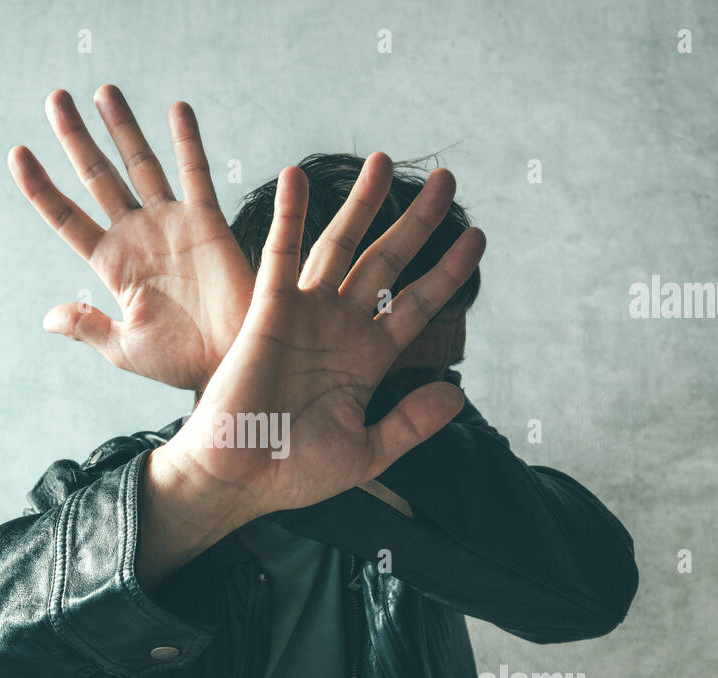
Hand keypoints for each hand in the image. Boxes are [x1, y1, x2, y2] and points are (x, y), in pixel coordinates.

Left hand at [9, 85, 253, 392]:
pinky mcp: (208, 223)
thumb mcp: (125, 349)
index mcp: (112, 264)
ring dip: (122, 128)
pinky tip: (176, 109)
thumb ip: (88, 327)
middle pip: (98, 177)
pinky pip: (196, 175)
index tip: (16, 153)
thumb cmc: (180, 363)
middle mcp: (137, 236)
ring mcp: (172, 225)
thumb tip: (47, 317)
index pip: (67, 217)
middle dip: (76, 138)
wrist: (231, 363)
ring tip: (103, 91)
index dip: (41, 187)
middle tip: (54, 98)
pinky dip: (187, 142)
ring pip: (141, 165)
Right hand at [157, 154, 484, 519]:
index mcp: (368, 359)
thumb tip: (458, 393)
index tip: (478, 238)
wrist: (240, 479)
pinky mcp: (267, 312)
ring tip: (385, 159)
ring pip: (340, 246)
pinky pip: (279, 255)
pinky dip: (288, 216)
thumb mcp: (367, 453)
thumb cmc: (295, 472)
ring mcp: (305, 315)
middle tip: (448, 180)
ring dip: (361, 204)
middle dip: (418, 221)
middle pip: (388, 261)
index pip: (418, 304)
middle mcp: (341, 328)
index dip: (449, 271)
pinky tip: (296, 178)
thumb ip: (411, 423)